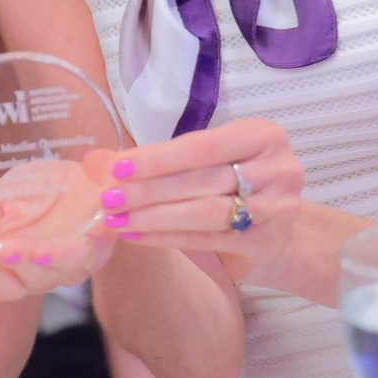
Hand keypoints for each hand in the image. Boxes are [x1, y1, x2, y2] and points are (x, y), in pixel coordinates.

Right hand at [0, 154, 116, 303]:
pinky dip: (58, 257)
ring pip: (37, 281)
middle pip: (4, 291)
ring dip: (19, 266)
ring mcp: (61, 269)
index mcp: (2, 265)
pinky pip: (74, 262)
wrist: (82, 174)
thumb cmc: (39, 189)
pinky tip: (42, 250)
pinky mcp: (90, 255)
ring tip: (6, 249)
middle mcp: (30, 275)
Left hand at [98, 117, 302, 284]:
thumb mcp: (207, 156)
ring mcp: (276, 208)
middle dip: (149, 190)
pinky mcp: (265, 242)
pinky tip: (137, 235)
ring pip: (204, 213)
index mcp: (262, 135)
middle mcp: (277, 168)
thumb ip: (158, 157)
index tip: (116, 168)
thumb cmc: (235, 179)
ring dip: (154, 217)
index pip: (202, 146)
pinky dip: (167, 238)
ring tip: (117, 219)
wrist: (281, 227)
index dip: (157, 158)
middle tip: (108, 197)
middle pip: (201, 180)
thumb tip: (95, 161)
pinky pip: (207, 239)